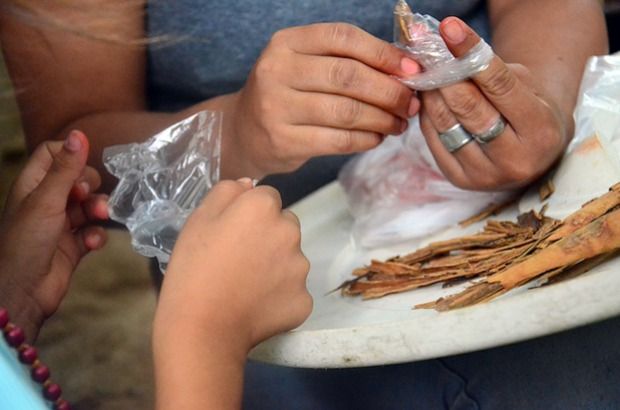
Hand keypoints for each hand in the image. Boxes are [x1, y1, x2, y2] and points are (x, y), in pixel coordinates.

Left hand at [0, 131, 108, 338]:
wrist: (23, 292)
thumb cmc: (26, 242)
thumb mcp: (47, 200)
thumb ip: (66, 168)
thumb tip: (79, 134)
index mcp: (32, 185)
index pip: (53, 154)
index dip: (71, 156)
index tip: (81, 167)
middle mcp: (46, 202)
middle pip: (77, 179)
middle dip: (90, 185)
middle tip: (86, 196)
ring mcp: (60, 224)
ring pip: (88, 206)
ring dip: (98, 209)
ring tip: (100, 217)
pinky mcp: (73, 246)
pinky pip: (93, 232)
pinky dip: (96, 235)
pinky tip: (91, 243)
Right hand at [156, 179, 311, 352]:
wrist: (202, 327)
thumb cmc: (194, 269)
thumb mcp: (198, 220)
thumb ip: (226, 192)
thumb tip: (250, 185)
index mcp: (263, 207)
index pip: (267, 198)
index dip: (248, 215)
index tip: (231, 235)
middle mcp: (290, 231)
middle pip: (285, 225)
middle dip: (269, 236)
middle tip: (240, 260)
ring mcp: (301, 268)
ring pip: (292, 258)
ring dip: (276, 266)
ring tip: (246, 286)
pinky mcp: (304, 300)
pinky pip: (293, 291)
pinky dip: (279, 296)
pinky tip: (256, 306)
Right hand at [225, 22, 421, 177]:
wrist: (243, 131)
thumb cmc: (286, 94)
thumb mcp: (305, 65)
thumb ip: (345, 61)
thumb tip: (405, 70)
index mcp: (287, 42)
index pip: (343, 38)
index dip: (383, 53)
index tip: (412, 71)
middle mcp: (277, 70)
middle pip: (348, 76)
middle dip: (389, 91)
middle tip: (411, 104)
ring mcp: (276, 107)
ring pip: (346, 111)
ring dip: (382, 119)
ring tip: (399, 123)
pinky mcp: (283, 140)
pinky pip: (337, 140)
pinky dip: (365, 140)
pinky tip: (377, 138)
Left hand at [418, 17, 566, 189]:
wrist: (533, 152)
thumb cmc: (529, 108)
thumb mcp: (524, 85)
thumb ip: (490, 71)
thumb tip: (446, 46)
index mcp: (540, 130)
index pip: (500, 85)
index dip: (471, 54)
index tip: (450, 29)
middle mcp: (515, 159)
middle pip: (469, 108)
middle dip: (444, 75)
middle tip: (428, 53)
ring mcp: (486, 175)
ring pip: (447, 126)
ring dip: (430, 94)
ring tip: (423, 72)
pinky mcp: (461, 180)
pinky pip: (435, 141)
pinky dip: (427, 116)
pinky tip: (425, 98)